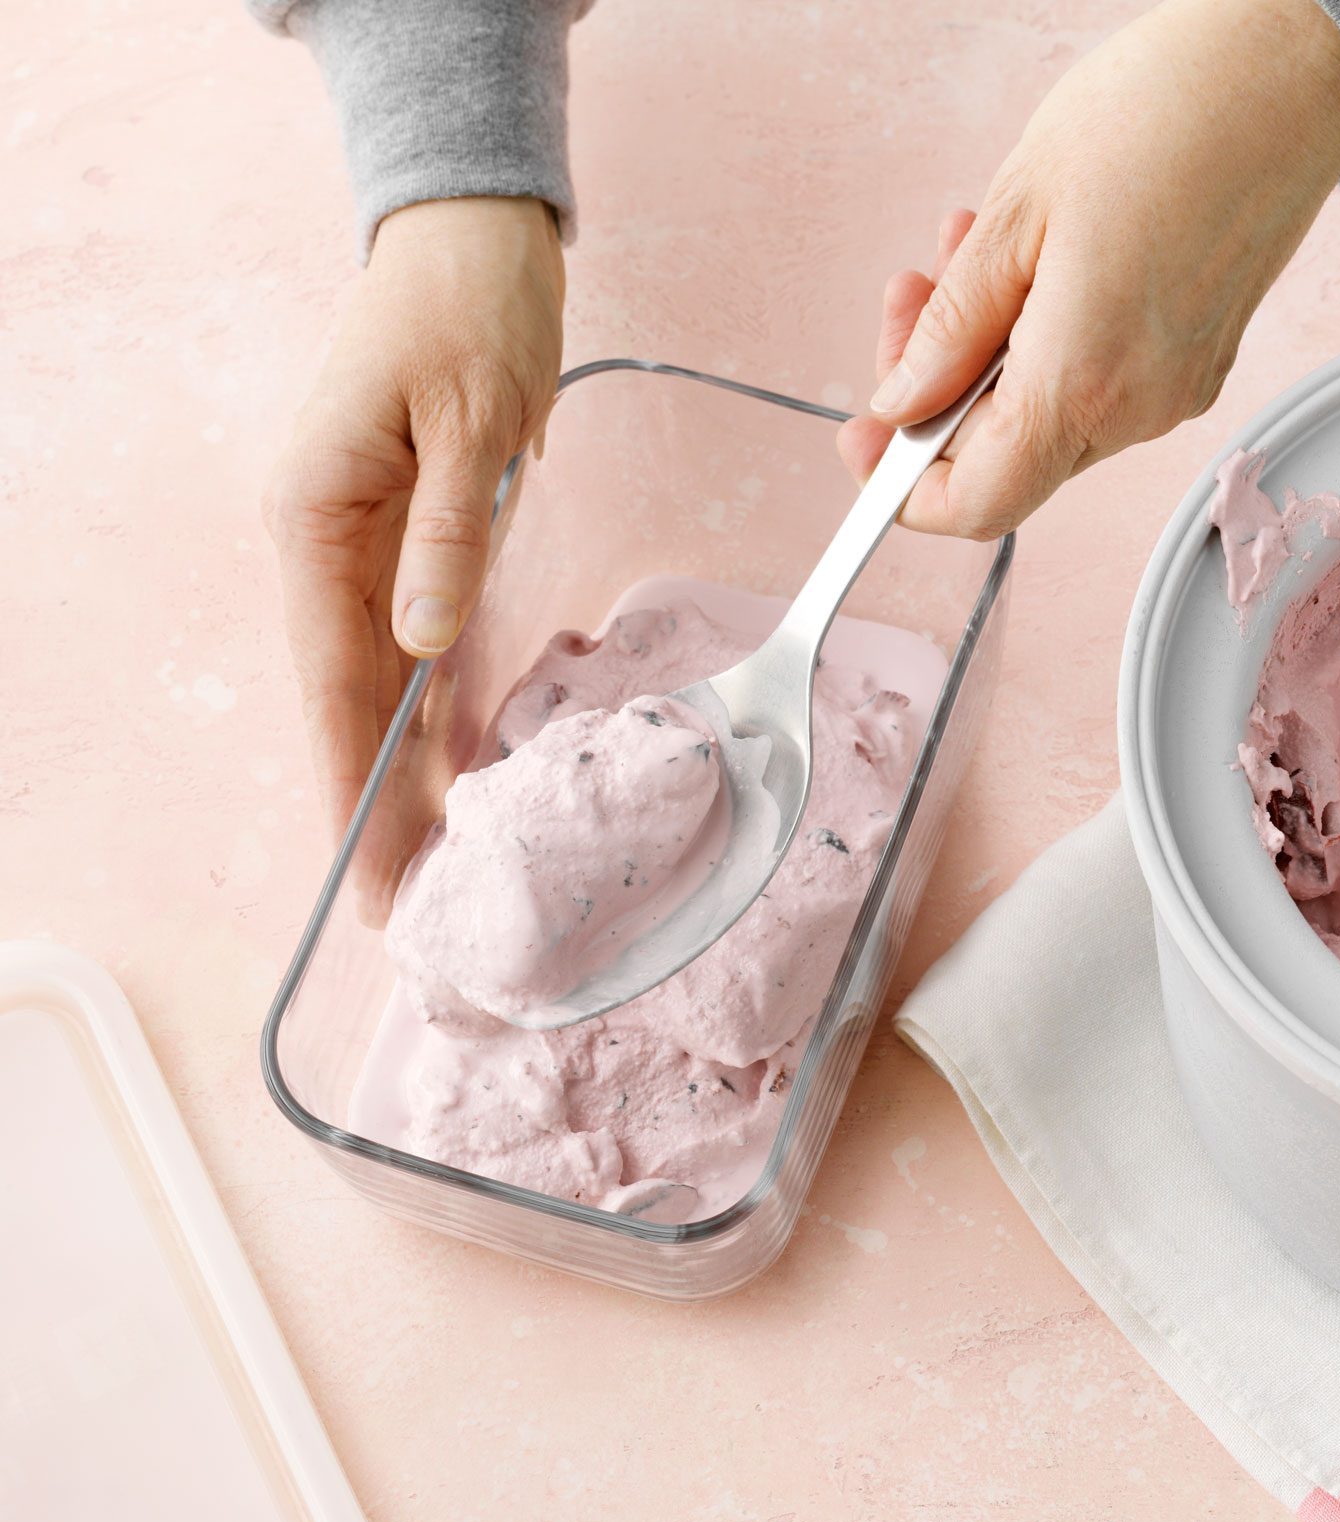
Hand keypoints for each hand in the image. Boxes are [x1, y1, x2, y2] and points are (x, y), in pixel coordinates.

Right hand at [263, 196, 564, 916]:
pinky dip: (439, 712)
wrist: (473, 241)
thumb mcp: (469, 417)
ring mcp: (366, 544)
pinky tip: (462, 776)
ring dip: (407, 773)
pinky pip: (422, 645)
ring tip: (437, 870)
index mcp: (318, 515)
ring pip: (385, 684)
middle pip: (351, 700)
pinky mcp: (415, 539)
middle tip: (408, 912)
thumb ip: (446, 531)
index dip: (352, 782)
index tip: (369, 870)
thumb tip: (422, 638)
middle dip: (378, 806)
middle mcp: (327, 542)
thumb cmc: (468, 309)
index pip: (333, 677)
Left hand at [835, 0, 1339, 537]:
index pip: (978, 501)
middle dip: (939, 391)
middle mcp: (1141, 407)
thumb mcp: (1018, 212)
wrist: (1289, 75)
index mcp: (1087, 381)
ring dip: (990, 353)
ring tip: (974, 247)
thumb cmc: (1167, 115)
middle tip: (913, 295)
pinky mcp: (1200, 358)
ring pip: (1050, 417)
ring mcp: (1178, 387)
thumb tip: (906, 401)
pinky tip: (1038, 260)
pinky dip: (1046, 341)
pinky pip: (1100, 383)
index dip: (904, 488)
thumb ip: (954, 326)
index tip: (866, 437)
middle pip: (1008, 459)